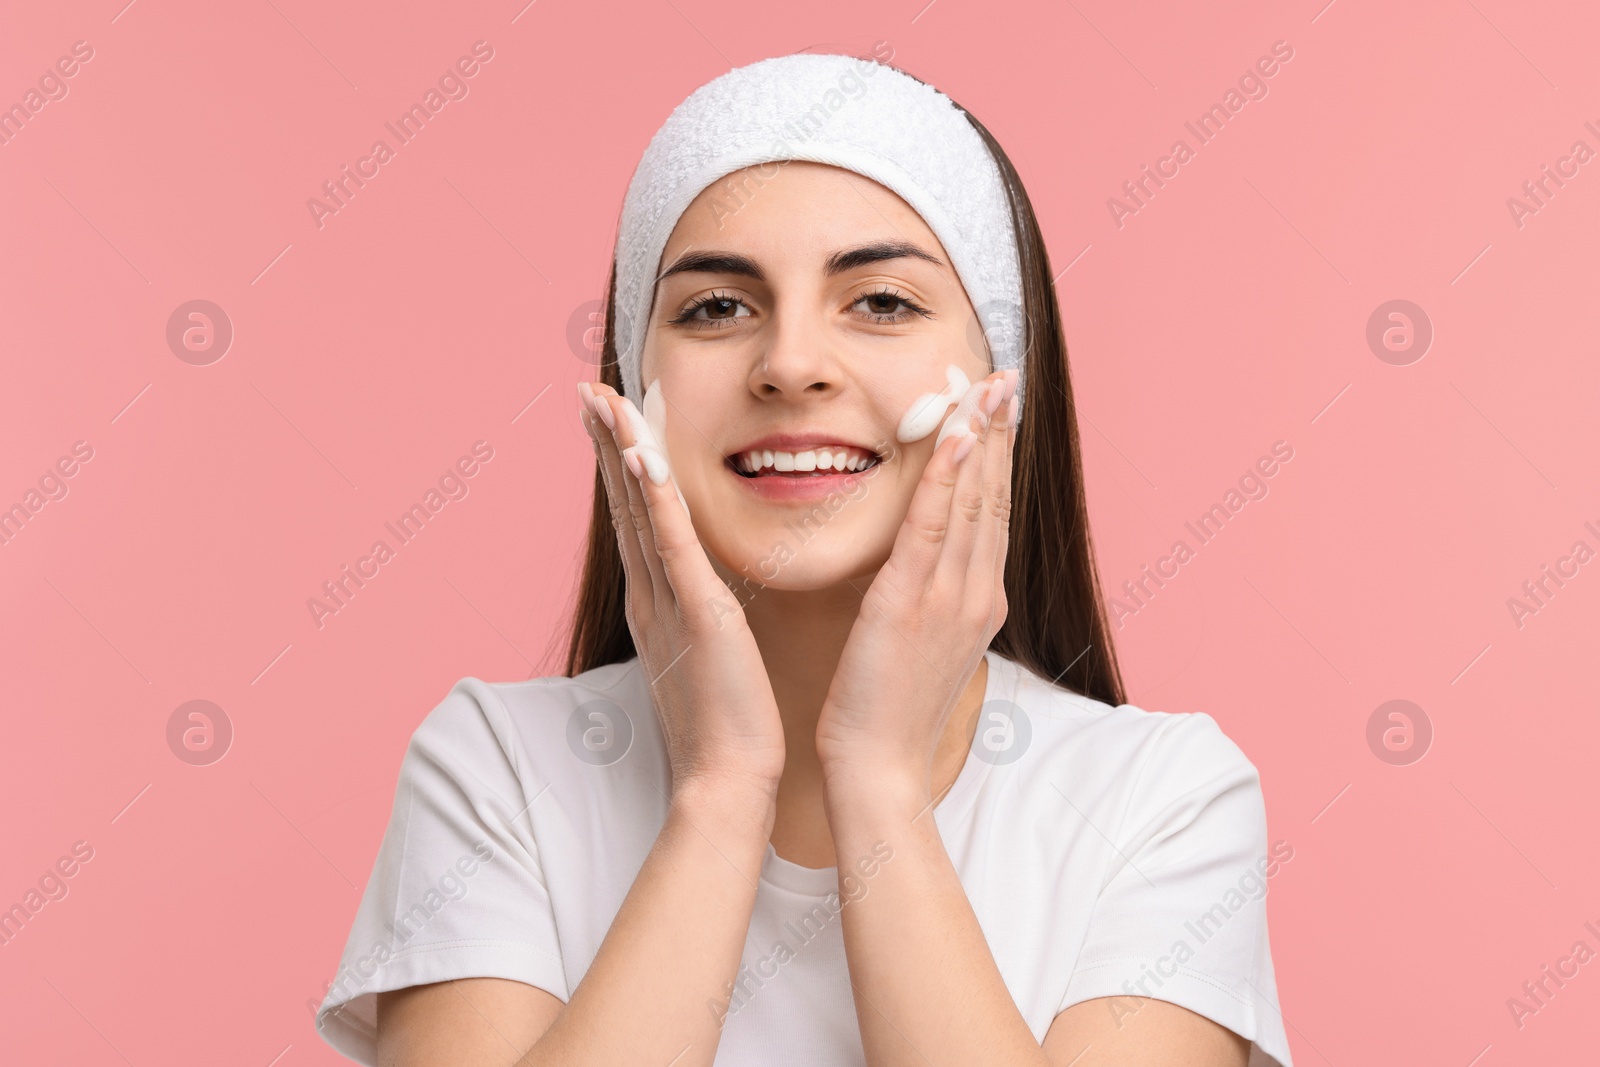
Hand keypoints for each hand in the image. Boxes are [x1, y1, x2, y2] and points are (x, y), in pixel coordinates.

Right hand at [580, 381, 786, 804]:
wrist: (725, 782)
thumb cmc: (724, 729)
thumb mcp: (707, 661)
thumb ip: (699, 622)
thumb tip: (702, 602)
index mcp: (658, 605)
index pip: (636, 520)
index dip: (620, 466)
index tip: (610, 419)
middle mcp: (652, 596)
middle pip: (624, 504)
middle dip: (607, 444)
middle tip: (590, 390)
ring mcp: (670, 602)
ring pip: (640, 512)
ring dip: (621, 452)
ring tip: (603, 400)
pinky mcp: (699, 614)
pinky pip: (673, 544)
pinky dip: (655, 498)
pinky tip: (644, 456)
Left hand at [813, 369, 1018, 792]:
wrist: (879, 770)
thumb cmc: (889, 712)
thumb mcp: (923, 645)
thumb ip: (931, 597)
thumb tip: (927, 564)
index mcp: (978, 600)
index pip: (992, 512)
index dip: (998, 455)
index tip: (999, 407)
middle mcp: (976, 592)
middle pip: (993, 495)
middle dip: (1000, 431)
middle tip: (1005, 375)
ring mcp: (950, 597)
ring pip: (971, 500)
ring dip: (980, 436)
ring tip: (987, 385)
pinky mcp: (911, 602)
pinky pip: (933, 528)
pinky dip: (947, 479)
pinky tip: (958, 437)